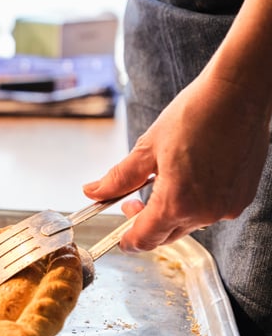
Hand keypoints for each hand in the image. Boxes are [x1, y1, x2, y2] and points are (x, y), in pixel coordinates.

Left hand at [83, 71, 270, 251]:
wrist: (238, 94)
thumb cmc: (195, 115)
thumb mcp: (147, 149)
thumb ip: (118, 178)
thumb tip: (93, 192)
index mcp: (177, 203)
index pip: (145, 239)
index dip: (127, 241)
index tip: (120, 236)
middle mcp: (205, 212)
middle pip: (166, 235)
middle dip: (146, 223)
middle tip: (132, 201)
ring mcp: (227, 207)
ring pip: (189, 224)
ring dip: (170, 212)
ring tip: (162, 182)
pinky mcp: (242, 197)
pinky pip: (210, 211)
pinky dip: (194, 203)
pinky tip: (187, 179)